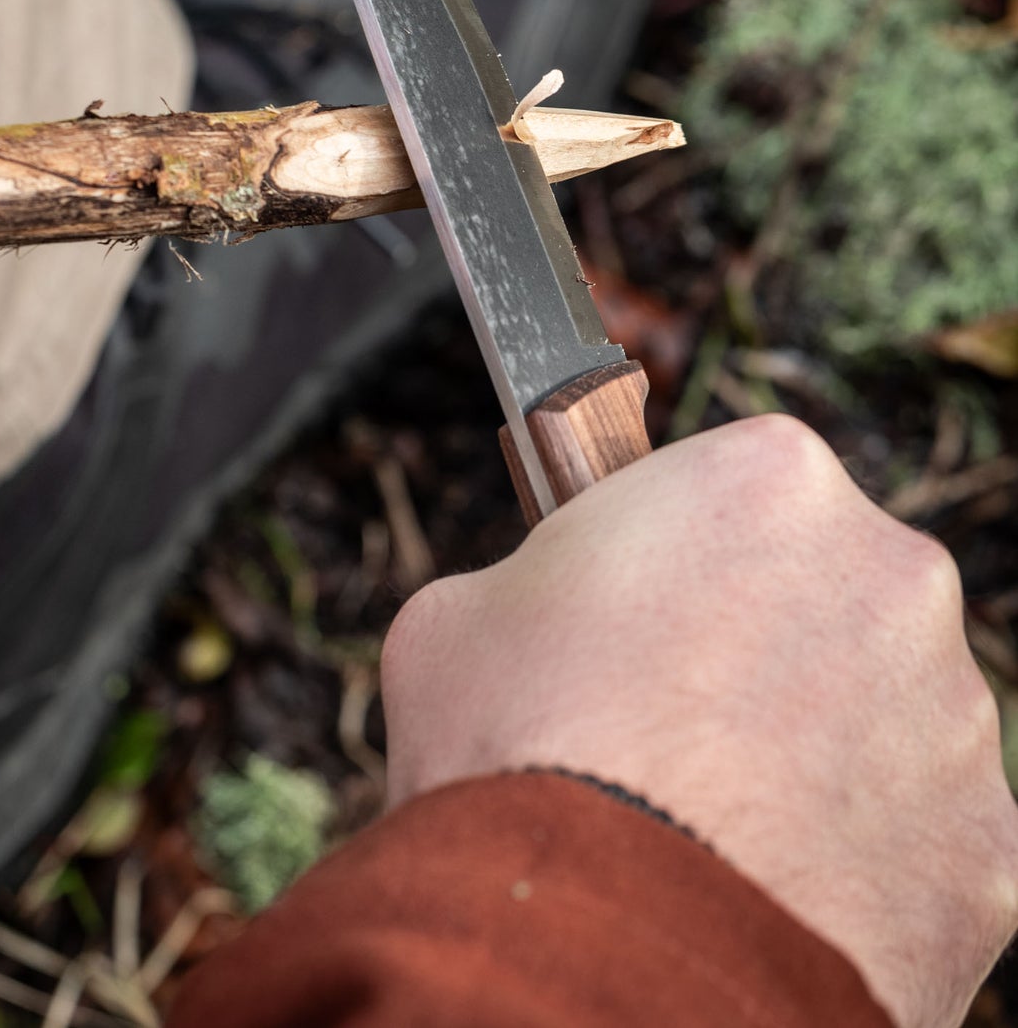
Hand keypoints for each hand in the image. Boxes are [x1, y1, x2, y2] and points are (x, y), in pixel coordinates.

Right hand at [381, 414, 1017, 1027]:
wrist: (591, 948)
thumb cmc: (516, 744)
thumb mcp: (462, 611)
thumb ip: (537, 582)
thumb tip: (552, 619)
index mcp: (769, 478)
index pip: (735, 480)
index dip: (675, 541)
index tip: (634, 596)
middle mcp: (893, 575)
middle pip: (820, 585)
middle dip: (754, 633)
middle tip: (657, 705)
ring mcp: (953, 718)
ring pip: (873, 708)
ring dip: (805, 741)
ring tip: (697, 808)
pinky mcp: (988, 849)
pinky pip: (910, 827)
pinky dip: (847, 847)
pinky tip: (755, 875)